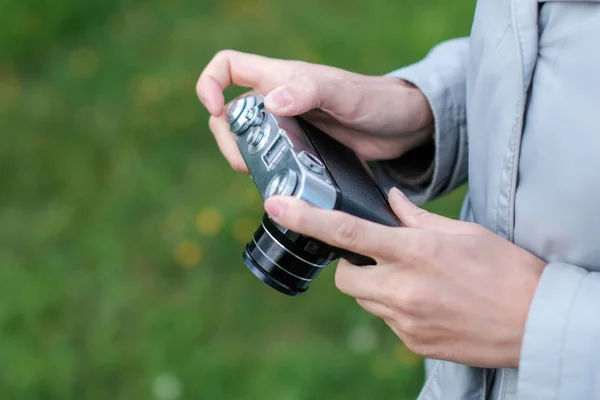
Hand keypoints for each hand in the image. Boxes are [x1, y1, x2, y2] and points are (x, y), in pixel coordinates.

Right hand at [196, 50, 433, 171]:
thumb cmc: (376, 101)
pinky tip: (278, 182)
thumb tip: (271, 103)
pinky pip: (270, 158)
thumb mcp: (344, 94)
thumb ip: (310, 92)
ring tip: (262, 174)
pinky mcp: (300, 149)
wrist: (402, 127)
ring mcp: (288, 126)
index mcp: (280, 78)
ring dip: (245, 158)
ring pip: (247, 140)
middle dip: (228, 138)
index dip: (210, 83)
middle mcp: (278, 100)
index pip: (228, 66)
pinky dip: (266, 170)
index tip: (215, 109)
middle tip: (245, 163)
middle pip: (230, 114)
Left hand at [262, 189, 545, 367]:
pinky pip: (385, 321)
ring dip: (374, 286)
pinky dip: (394, 307)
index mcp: (415, 252)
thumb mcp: (462, 232)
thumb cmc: (505, 269)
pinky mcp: (412, 343)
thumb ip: (416, 217)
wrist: (534, 322)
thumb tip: (388, 200)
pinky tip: (426, 302)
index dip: (306, 219)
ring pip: (364, 300)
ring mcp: (406, 321)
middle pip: (344, 276)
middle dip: (349, 265)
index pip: (347, 233)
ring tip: (413, 280)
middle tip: (377, 256)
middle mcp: (404, 288)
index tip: (277, 207)